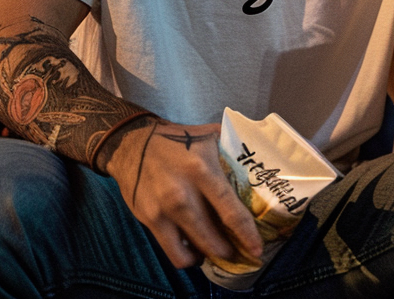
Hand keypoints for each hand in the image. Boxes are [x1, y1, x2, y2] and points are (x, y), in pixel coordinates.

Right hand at [103, 119, 260, 269]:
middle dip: (229, 251)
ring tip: (219, 253)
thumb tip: (262, 164)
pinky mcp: (148, 220)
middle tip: (241, 252)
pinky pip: (171, 250)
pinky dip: (186, 257)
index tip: (257, 248)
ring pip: (190, 249)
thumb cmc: (178, 140)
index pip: (230, 211)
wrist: (132, 144)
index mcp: (203, 172)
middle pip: (211, 237)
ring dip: (209, 256)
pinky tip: (195, 252)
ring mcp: (162, 210)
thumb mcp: (210, 137)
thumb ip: (234, 150)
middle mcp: (182, 195)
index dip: (246, 234)